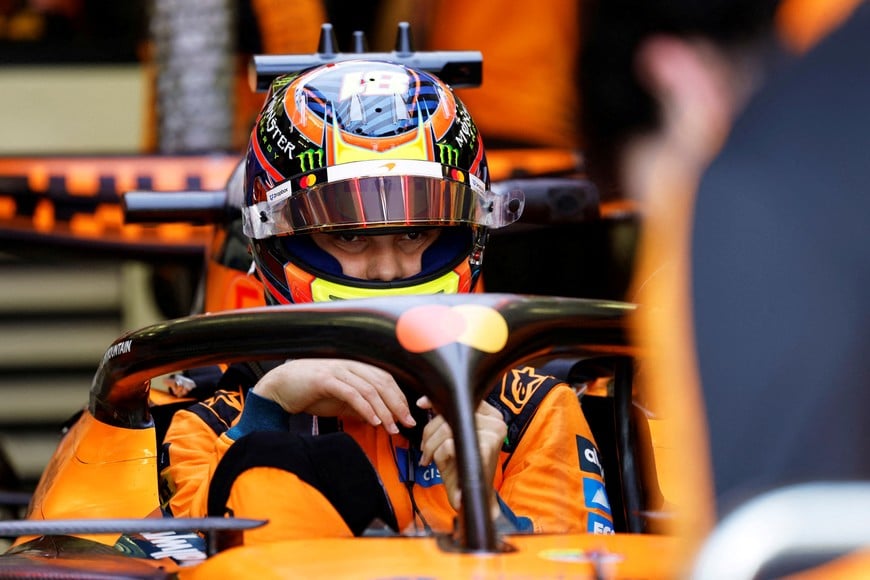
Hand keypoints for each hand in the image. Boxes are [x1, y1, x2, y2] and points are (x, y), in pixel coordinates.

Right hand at [252, 359, 415, 433]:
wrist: (279, 387)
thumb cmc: (308, 392)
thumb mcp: (338, 400)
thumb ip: (357, 406)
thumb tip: (377, 418)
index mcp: (355, 366)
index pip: (385, 379)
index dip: (399, 397)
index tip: (407, 415)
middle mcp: (350, 364)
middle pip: (382, 382)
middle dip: (397, 404)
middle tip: (407, 423)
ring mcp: (338, 370)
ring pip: (370, 389)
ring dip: (384, 410)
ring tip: (391, 427)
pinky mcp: (326, 379)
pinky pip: (352, 394)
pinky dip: (365, 408)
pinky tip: (373, 421)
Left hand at [417, 397, 506, 515]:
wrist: (473, 496)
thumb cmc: (462, 465)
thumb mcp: (455, 436)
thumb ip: (447, 415)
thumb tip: (424, 401)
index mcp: (493, 416)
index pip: (463, 398)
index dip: (439, 401)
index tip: (422, 404)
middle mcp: (497, 422)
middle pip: (451, 414)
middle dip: (429, 431)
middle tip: (424, 449)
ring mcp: (493, 435)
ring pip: (447, 429)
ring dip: (430, 446)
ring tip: (430, 457)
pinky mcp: (484, 450)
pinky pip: (448, 445)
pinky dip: (439, 456)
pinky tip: (443, 466)